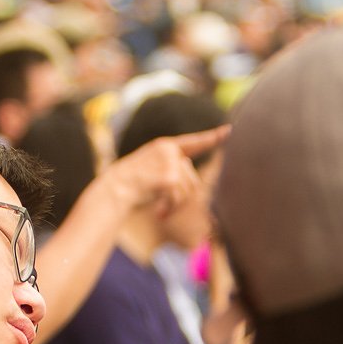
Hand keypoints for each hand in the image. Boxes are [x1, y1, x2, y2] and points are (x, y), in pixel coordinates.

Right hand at [101, 126, 229, 211]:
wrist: (114, 189)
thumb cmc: (131, 185)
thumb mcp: (151, 169)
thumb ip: (171, 169)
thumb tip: (195, 185)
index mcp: (164, 146)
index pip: (193, 142)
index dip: (212, 137)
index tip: (228, 130)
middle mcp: (169, 150)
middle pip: (193, 178)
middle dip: (183, 197)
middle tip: (166, 208)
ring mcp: (170, 162)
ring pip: (188, 190)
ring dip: (176, 205)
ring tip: (160, 211)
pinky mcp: (169, 176)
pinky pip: (180, 198)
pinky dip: (171, 209)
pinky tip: (159, 213)